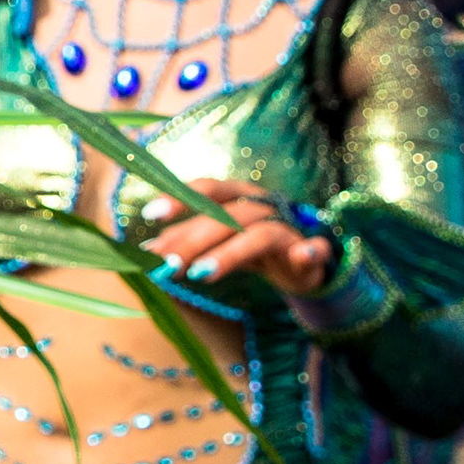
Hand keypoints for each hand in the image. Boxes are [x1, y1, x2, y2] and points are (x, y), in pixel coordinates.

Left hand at [135, 174, 338, 293]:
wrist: (301, 263)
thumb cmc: (249, 245)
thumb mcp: (217, 241)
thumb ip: (186, 242)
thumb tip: (147, 251)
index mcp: (238, 196)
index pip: (208, 189)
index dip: (182, 197)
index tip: (150, 214)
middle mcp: (263, 206)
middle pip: (226, 217)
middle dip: (193, 240)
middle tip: (167, 264)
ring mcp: (289, 228)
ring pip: (261, 234)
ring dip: (230, 253)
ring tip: (200, 274)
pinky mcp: (312, 252)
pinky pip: (316, 249)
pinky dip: (311, 251)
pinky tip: (304, 255)